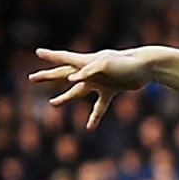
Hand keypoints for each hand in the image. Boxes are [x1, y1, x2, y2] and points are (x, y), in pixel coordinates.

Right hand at [31, 47, 155, 128]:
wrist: (147, 68)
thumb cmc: (127, 63)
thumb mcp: (106, 64)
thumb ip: (89, 71)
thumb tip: (72, 79)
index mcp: (87, 62)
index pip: (64, 58)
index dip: (50, 56)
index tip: (37, 52)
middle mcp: (90, 72)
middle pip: (64, 74)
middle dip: (48, 76)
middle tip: (31, 78)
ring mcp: (100, 81)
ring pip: (78, 91)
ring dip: (65, 97)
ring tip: (52, 103)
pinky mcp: (111, 90)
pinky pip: (100, 105)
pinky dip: (95, 116)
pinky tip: (89, 127)